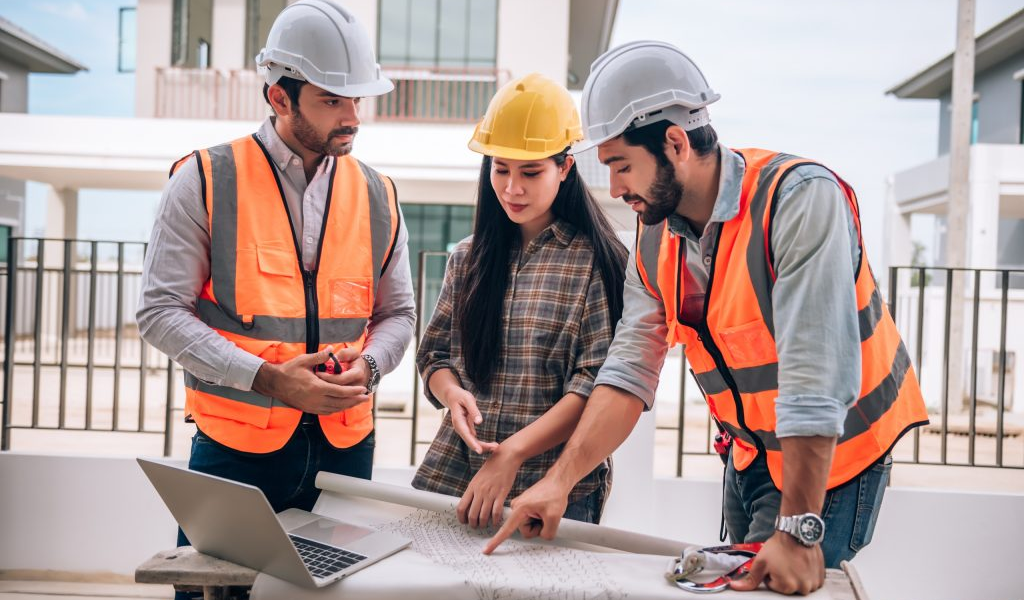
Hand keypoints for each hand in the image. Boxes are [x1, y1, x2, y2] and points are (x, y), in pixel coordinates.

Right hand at [252, 347, 369, 414]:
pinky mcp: (308, 409)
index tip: (363, 389)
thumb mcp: (304, 360)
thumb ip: (319, 356)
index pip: (340, 391)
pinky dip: (336, 409)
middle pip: (340, 402)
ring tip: (357, 402)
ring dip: (347, 406)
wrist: (273, 383)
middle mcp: (316, 399)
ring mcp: (312, 406)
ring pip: (334, 408)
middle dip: (355, 400)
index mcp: (316, 387)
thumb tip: (331, 349)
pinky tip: (342, 406)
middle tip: (366, 397)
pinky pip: (326, 412)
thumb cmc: (288, 370)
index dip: (353, 391)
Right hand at [441, 387, 498, 454]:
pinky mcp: (467, 430)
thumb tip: (479, 422)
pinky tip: (491, 445)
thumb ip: (473, 410)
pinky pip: (474, 439)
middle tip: (495, 447)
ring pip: (473, 442)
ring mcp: (463, 430)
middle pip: (470, 441)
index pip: (466, 434)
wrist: (453, 397)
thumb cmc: (461, 397)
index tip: (479, 451)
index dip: (473, 443)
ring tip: (496, 446)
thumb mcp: (468, 399)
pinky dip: (482, 443)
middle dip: (482, 446)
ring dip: (484, 446)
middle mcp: (459, 428)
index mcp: (458, 421)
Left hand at [457, 446, 522, 528]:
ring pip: (483, 515)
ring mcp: (490, 493)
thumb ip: (474, 489)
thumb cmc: (492, 466)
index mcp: (472, 486)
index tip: (464, 522)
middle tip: (475, 526)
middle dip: (473, 524)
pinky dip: (495, 520)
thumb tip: (471, 502)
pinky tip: (495, 522)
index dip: (461, 518)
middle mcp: (479, 491)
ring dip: (483, 524)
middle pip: (472, 514)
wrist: (506, 457)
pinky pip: (496, 512)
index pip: (461, 507)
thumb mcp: (478, 477)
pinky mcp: (501, 494)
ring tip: (485, 525)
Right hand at [482, 475, 569, 554]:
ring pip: (529, 526)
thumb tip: (542, 536)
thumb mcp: (554, 517)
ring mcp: (520, 507)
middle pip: (525, 530)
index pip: (507, 529)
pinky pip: (530, 521)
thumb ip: (547, 533)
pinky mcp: (525, 507)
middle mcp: (516, 508)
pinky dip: (539, 519)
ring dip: (539, 523)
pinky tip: (544, 510)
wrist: (557, 482)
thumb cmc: (554, 495)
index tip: (486, 550)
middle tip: (547, 517)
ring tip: (546, 511)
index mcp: (520, 509)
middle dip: (537, 528)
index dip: (496, 541)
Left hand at [729, 532, 824, 594]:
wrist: (797, 532)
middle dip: (783, 576)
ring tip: (793, 561)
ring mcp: (814, 583)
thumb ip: (750, 579)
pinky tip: (802, 563)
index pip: (773, 586)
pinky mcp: (821, 577)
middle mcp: (803, 588)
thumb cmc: (779, 546)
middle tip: (783, 562)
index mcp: (787, 587)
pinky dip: (807, 574)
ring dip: (796, 576)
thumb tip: (734, 587)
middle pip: (787, 587)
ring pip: (800, 584)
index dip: (771, 574)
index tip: (774, 563)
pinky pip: (812, 581)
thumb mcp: (760, 562)